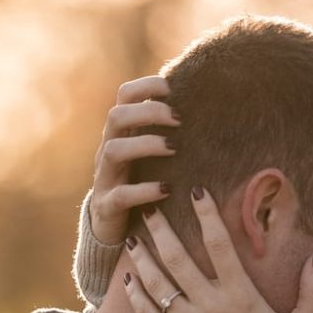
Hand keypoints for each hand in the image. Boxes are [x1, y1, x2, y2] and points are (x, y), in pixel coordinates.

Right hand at [89, 76, 177, 244]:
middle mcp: (108, 150)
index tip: (172, 88)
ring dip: (145, 145)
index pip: (124, 95)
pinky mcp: (107, 206)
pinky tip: (166, 190)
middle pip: (116, 116)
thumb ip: (166, 130)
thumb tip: (207, 103)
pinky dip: (145, 190)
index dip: (146, 86)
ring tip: (173, 148)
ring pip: (114, 151)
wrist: (112, 227)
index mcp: (120, 134)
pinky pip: (122, 195)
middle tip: (178, 119)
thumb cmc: (141, 182)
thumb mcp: (150, 153)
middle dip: (148, 112)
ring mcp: (105, 178)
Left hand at [121, 192, 312, 312]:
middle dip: (162, 229)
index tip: (196, 192)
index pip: (219, 244)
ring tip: (134, 239)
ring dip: (143, 258)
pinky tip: (129, 279)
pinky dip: (137, 294)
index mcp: (241, 295)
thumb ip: (312, 294)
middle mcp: (209, 306)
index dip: (206, 214)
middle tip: (150, 209)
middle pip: (178, 257)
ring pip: (158, 283)